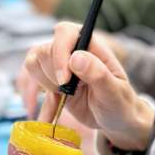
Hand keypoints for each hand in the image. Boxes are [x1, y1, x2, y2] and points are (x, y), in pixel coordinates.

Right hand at [22, 26, 154, 148]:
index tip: (64, 80)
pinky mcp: (53, 84)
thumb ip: (98, 73)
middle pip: (44, 49)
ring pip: (34, 62)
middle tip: (67, 91)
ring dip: (43, 83)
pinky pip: (34, 84)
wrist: (116, 121)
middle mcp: (72, 52)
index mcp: (91, 46)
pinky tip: (49, 114)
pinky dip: (37, 101)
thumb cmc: (121, 103)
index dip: (59, 53)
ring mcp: (60, 68)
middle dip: (51, 74)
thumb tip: (76, 58)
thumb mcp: (115, 91)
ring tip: (63, 96)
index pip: (65, 32)